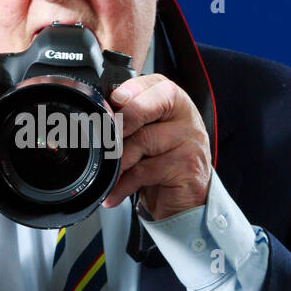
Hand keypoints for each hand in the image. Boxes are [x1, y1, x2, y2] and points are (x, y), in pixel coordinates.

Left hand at [101, 74, 211, 220]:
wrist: (184, 205)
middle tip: (106, 139)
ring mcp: (190, 144)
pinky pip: (144, 171)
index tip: (114, 99)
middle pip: (147, 109)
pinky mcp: (187, 170)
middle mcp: (187, 119)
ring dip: (118, 160)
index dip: (132, 90)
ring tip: (109, 173)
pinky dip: (122, 184)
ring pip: (142, 141)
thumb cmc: (161, 166)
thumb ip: (131, 121)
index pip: (156, 85)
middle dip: (120, 122)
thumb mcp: (146, 138)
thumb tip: (100, 113)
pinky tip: (115, 192)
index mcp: (176, 104)